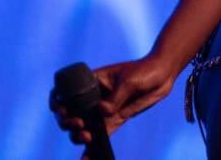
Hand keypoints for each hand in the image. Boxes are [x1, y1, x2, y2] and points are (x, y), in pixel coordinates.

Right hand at [50, 54, 175, 153]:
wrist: (163, 75)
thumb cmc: (145, 70)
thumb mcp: (130, 81)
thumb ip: (116, 97)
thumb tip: (102, 112)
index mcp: (91, 82)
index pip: (65, 91)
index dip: (57, 102)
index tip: (61, 110)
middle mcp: (93, 97)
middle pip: (69, 113)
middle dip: (66, 122)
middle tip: (78, 123)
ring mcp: (103, 110)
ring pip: (81, 127)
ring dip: (77, 135)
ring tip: (86, 136)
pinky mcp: (114, 120)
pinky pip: (100, 136)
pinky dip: (91, 149)